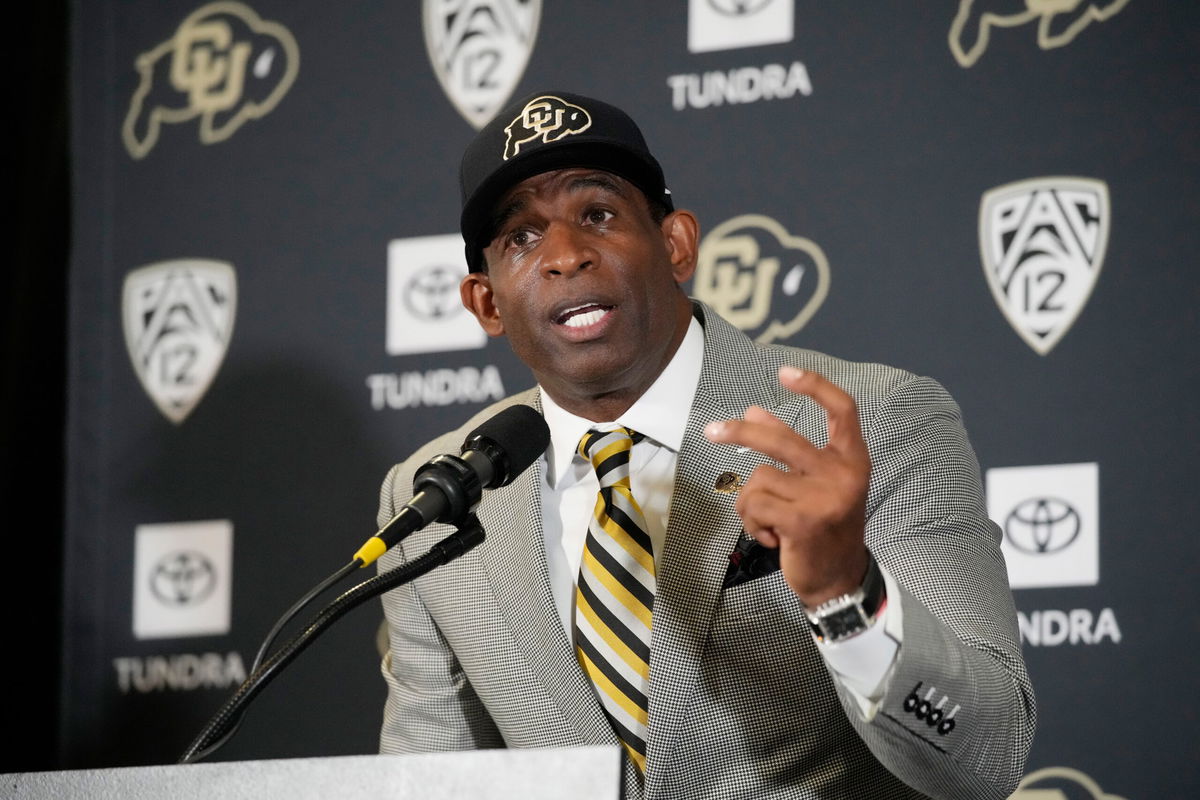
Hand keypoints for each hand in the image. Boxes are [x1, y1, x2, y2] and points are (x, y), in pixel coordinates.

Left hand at [704, 366, 869, 607]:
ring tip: (770, 522)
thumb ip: (790, 447)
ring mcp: (824, 497)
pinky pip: (754, 504)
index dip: (815, 385)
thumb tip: (754, 411)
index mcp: (853, 459)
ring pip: (759, 478)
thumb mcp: (815, 483)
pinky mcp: (802, 520)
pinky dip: (752, 522)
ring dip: (753, 502)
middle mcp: (844, 473)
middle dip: (740, 432)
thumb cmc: (824, 526)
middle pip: (781, 439)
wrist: (838, 580)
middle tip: (712, 431)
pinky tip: (772, 537)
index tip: (784, 372)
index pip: (842, 409)